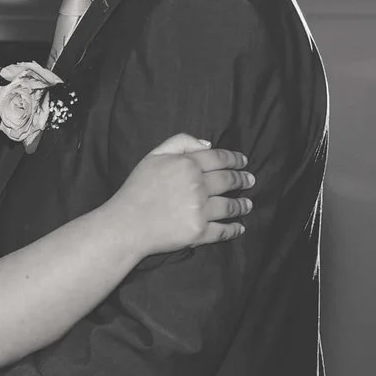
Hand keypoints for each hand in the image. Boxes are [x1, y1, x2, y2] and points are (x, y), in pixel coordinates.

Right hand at [111, 133, 252, 254]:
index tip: (244, 161)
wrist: (125, 224)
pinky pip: (222, 231)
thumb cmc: (136, 189)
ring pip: (230, 206)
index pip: (219, 158)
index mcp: (188, 164)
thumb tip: (208, 144)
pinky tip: (239, 227)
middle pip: (228, 181)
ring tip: (248, 204)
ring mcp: (200, 210)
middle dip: (243, 180)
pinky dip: (234, 230)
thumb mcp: (153, 155)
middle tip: (250, 180)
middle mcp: (197, 186)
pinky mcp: (198, 233)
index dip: (235, 159)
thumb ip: (180, 142)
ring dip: (242, 205)